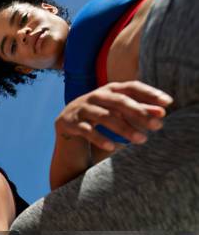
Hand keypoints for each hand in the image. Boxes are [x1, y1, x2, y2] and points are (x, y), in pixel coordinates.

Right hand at [55, 81, 172, 150]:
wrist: (67, 122)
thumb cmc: (99, 114)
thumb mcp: (118, 110)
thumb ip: (138, 109)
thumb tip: (162, 112)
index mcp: (110, 89)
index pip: (132, 87)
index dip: (150, 93)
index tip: (168, 103)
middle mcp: (96, 95)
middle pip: (120, 101)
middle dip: (140, 113)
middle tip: (157, 126)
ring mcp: (82, 108)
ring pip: (105, 117)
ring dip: (124, 129)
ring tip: (141, 140)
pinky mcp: (71, 122)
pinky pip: (87, 130)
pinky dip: (100, 138)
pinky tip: (113, 148)